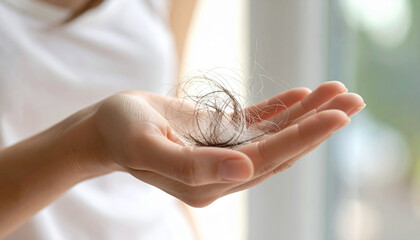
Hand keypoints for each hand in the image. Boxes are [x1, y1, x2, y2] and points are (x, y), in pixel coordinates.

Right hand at [91, 81, 364, 206]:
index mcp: (209, 180)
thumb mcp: (147, 147)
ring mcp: (225, 153)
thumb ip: (192, 166)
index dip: (303, 137)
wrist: (107, 128)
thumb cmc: (120, 134)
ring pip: (275, 135)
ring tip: (338, 92)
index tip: (337, 116)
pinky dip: (281, 109)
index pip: (267, 159)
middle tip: (353, 100)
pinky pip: (257, 122)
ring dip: (307, 114)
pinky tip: (303, 94)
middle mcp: (224, 171)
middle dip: (318, 124)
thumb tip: (245, 171)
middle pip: (281, 148)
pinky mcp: (220, 136)